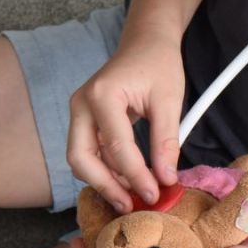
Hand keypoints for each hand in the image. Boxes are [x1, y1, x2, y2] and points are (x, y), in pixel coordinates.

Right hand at [67, 28, 185, 213]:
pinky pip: (88, 152)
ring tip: (131, 195)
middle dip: (104, 185)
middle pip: (81, 157)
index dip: (136, 175)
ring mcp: (78, 113)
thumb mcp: (169, 100)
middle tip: (130, 205)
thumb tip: (166, 178)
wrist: (145, 42)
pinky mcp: (83, 121)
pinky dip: (104, 170)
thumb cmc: (158, 65)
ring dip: (103, 180)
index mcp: (102, 95)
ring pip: (80, 159)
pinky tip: (126, 181)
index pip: (116, 146)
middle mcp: (81, 104)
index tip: (154, 194)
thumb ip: (166, 140)